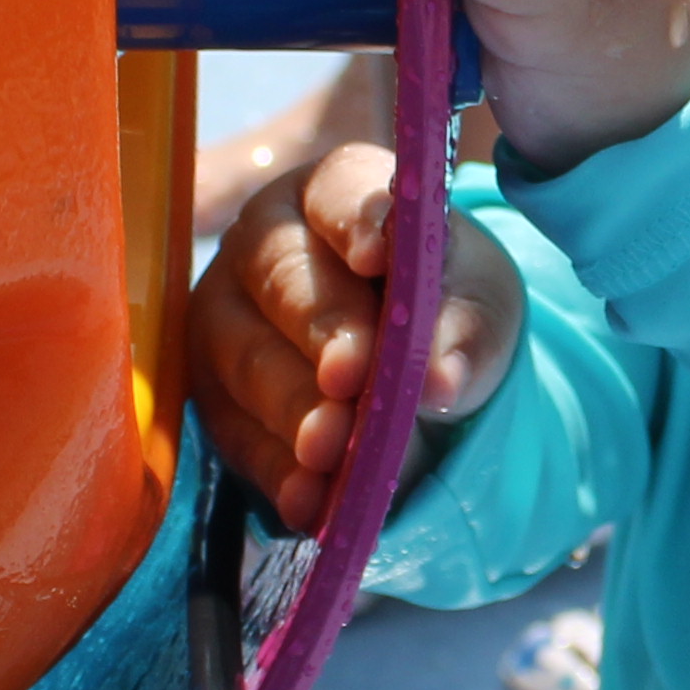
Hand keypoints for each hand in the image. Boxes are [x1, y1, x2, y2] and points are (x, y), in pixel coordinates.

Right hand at [186, 143, 532, 534]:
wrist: (409, 359)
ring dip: (292, 411)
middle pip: (283, 280)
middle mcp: (264, 240)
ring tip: (330, 455)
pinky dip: (275, 469)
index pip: (340, 192)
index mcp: (334, 189)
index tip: (378, 257)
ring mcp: (224, 315)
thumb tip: (439, 383)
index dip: (356, 221)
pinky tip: (307, 500)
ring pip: (247, 359)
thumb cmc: (440, 302)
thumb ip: (464, 331)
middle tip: (351, 382)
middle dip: (321, 335)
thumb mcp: (477, 305)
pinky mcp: (212, 391)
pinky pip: (235, 431)